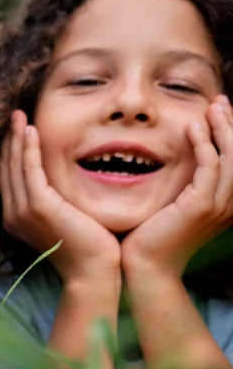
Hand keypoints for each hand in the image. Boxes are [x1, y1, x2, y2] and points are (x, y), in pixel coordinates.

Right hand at [0, 110, 120, 281]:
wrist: (93, 270)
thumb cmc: (88, 247)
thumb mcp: (66, 218)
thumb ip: (57, 199)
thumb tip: (62, 179)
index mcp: (17, 217)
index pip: (10, 176)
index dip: (12, 150)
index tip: (19, 128)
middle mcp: (13, 213)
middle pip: (7, 167)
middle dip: (9, 139)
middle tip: (16, 114)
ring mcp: (22, 210)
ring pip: (14, 165)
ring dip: (15, 137)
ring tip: (19, 115)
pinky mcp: (37, 206)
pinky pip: (28, 169)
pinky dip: (27, 148)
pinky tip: (30, 130)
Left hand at [122, 95, 232, 277]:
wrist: (144, 266)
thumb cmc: (151, 236)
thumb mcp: (173, 204)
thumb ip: (184, 182)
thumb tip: (175, 154)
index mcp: (226, 203)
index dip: (232, 133)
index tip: (220, 109)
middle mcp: (229, 205)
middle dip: (232, 125)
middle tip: (218, 101)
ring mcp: (217, 207)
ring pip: (230, 158)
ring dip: (221, 129)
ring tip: (210, 108)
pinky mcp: (199, 207)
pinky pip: (209, 168)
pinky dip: (203, 145)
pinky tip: (191, 128)